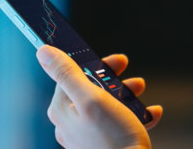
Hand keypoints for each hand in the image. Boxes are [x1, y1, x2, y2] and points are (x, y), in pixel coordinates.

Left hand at [36, 45, 162, 148]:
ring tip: (140, 91)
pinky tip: (149, 112)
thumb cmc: (114, 139)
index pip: (72, 75)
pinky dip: (133, 116)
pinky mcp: (100, 146)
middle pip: (90, 90)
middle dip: (113, 80)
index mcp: (62, 110)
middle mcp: (69, 124)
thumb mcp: (92, 98)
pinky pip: (115, 124)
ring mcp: (85, 137)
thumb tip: (43, 52)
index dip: (94, 65)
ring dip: (125, 95)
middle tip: (130, 75)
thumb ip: (67, 73)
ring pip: (105, 106)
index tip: (114, 61)